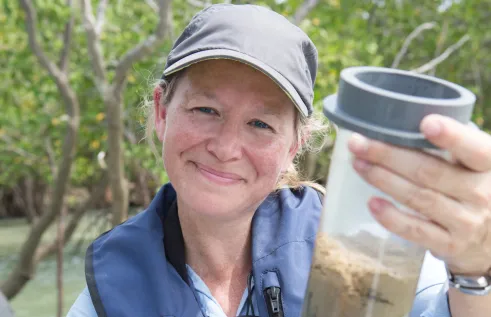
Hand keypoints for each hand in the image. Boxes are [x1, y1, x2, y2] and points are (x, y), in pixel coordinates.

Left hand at [348, 114, 490, 275]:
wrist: (489, 238)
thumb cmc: (472, 185)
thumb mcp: (473, 162)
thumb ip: (452, 143)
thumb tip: (397, 119)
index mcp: (489, 164)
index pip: (475, 149)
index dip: (452, 136)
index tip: (426, 123)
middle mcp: (481, 193)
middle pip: (430, 172)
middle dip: (388, 155)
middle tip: (358, 143)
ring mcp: (466, 222)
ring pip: (418, 197)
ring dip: (383, 179)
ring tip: (359, 164)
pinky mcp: (449, 244)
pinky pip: (415, 230)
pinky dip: (390, 216)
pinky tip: (371, 202)